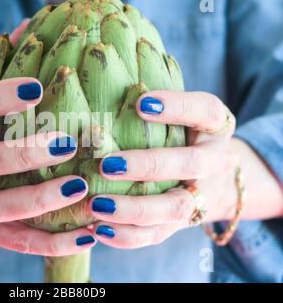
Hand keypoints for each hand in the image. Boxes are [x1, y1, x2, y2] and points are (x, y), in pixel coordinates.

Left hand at [88, 90, 242, 248]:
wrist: (211, 177)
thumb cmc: (182, 133)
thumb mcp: (180, 111)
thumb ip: (153, 100)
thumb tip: (99, 74)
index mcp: (214, 125)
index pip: (204, 110)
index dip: (176, 107)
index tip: (141, 103)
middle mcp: (213, 161)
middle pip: (190, 165)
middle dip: (149, 165)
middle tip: (108, 164)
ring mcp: (199, 196)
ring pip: (174, 208)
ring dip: (135, 208)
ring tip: (97, 205)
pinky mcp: (179, 223)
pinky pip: (158, 234)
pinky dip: (127, 235)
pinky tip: (98, 229)